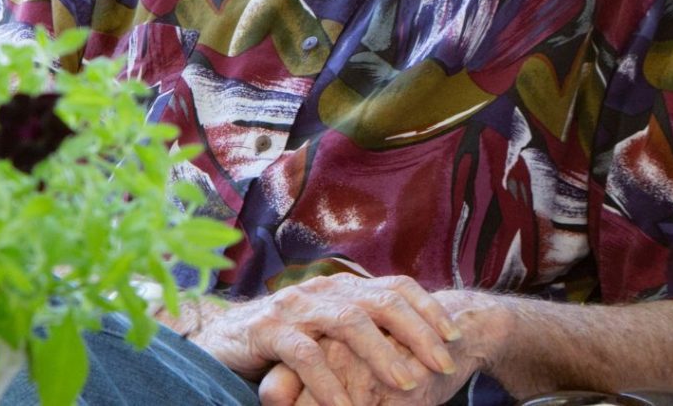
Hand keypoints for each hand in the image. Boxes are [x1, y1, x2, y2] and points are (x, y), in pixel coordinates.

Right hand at [187, 275, 461, 405]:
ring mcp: (294, 307)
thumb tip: (411, 346)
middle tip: (444, 365)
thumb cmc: (279, 344)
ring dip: (382, 355)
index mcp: (341, 289)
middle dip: (418, 333)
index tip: (455, 337)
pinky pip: (305, 354)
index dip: (428, 309)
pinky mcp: (267, 330)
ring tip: (407, 385)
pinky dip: (329, 382)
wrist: (217, 343)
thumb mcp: (326, 333)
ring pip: (348, 323)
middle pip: (381, 301)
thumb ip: (360, 332)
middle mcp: (322, 291)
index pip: (395, 286)